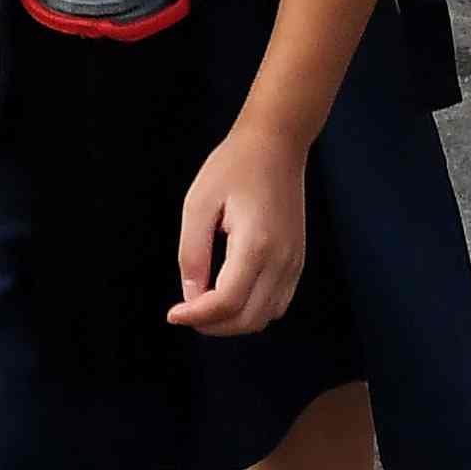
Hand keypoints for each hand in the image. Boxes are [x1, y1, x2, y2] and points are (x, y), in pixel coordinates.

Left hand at [169, 118, 314, 335]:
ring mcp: (294, 262)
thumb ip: (192, 253)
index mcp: (256, 244)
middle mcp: (282, 260)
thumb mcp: (198, 203)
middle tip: (185, 312)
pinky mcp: (297, 260)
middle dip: (212, 325)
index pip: (226, 301)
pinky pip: (277, 303)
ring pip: (265, 317)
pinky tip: (229, 295)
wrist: (277, 144)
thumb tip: (191, 295)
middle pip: (247, 319)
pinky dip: (252, 310)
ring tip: (204, 305)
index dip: (196, 315)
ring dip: (233, 321)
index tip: (173, 313)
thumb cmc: (235, 166)